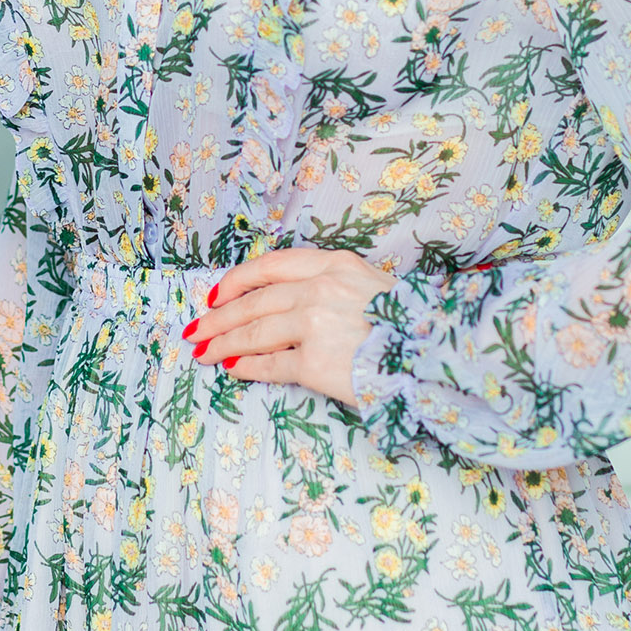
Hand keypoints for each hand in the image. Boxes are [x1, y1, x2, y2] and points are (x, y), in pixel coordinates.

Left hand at [183, 244, 394, 407]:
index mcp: (337, 264)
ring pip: (254, 332)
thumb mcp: (373, 285)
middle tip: (197, 328)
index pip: (272, 265)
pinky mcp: (314, 362)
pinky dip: (245, 366)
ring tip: (203, 351)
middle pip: (255, 301)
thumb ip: (335, 285)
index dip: (238, 280)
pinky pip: (269, 365)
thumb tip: (291, 301)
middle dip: (220, 316)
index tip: (218, 293)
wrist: (433, 355)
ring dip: (223, 341)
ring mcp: (315, 324)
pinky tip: (232, 367)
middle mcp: (321, 287)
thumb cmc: (410, 325)